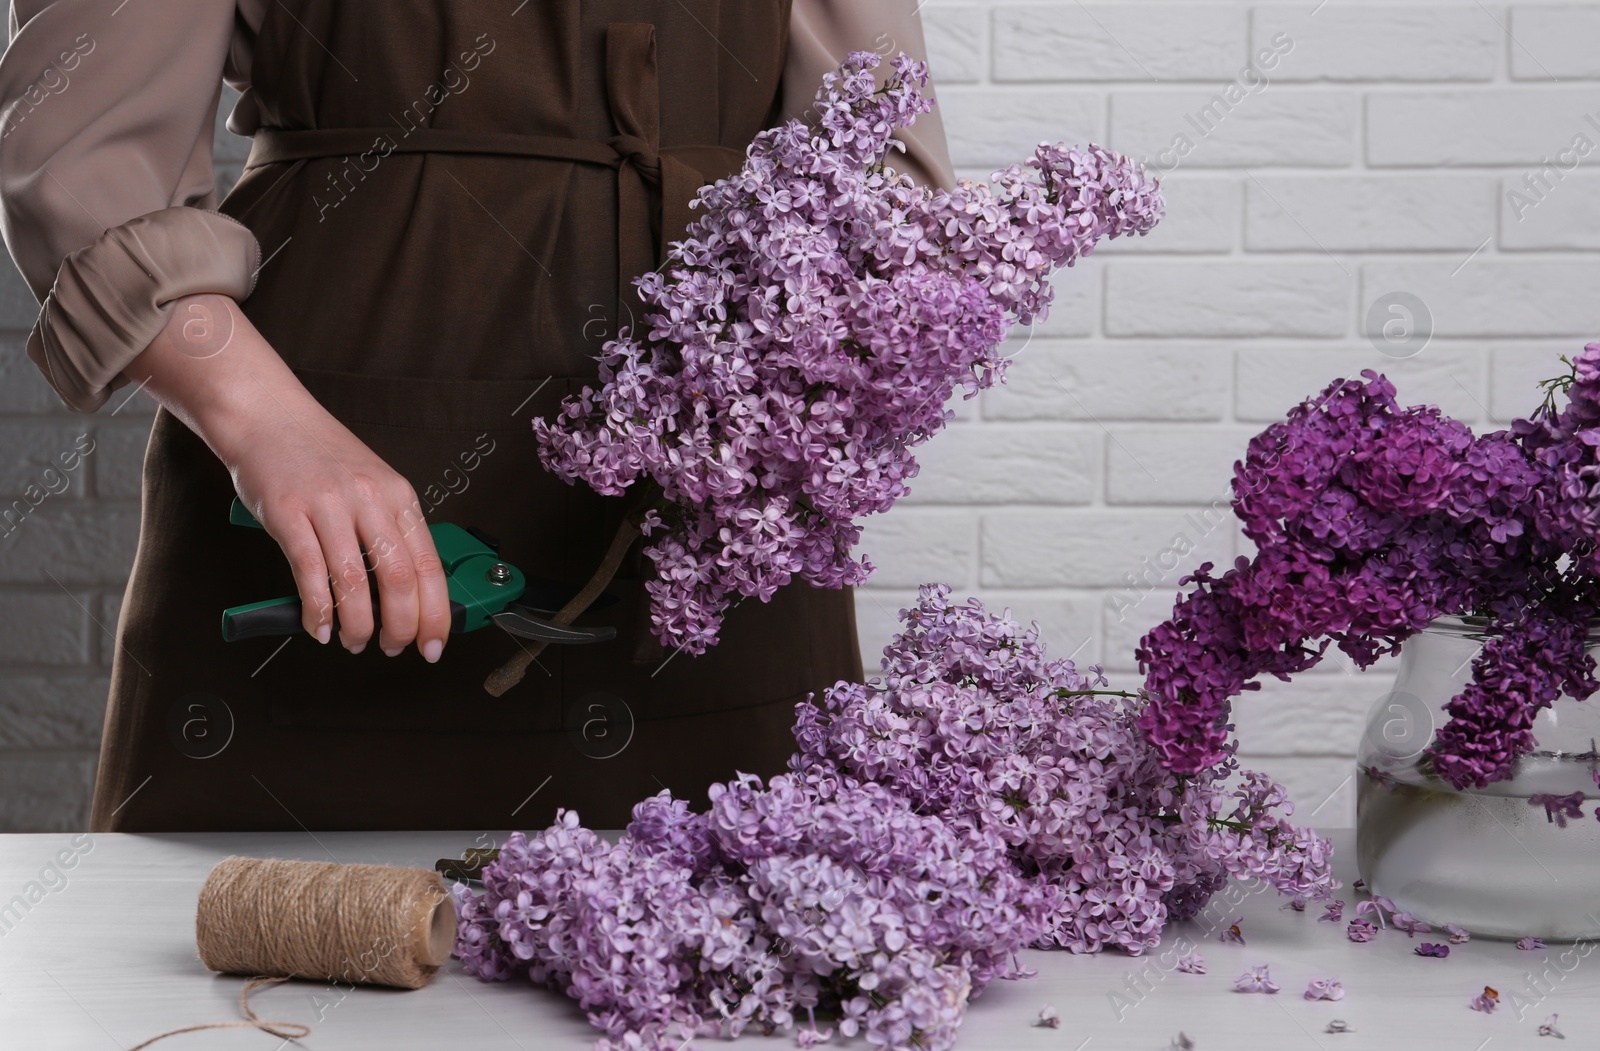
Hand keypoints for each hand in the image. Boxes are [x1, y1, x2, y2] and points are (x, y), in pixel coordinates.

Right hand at [124, 294, 451, 659]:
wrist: (268, 416)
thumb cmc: (319, 454)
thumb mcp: (372, 485)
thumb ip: (390, 530)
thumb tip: (408, 591)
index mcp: (398, 496)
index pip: (430, 566)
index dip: (435, 613)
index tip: (434, 643)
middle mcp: (369, 499)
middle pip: (399, 578)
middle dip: (401, 626)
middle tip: (393, 648)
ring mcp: (328, 506)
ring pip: (354, 582)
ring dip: (358, 625)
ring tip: (356, 641)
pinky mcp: (287, 514)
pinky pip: (310, 573)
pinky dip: (318, 610)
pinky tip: (321, 626)